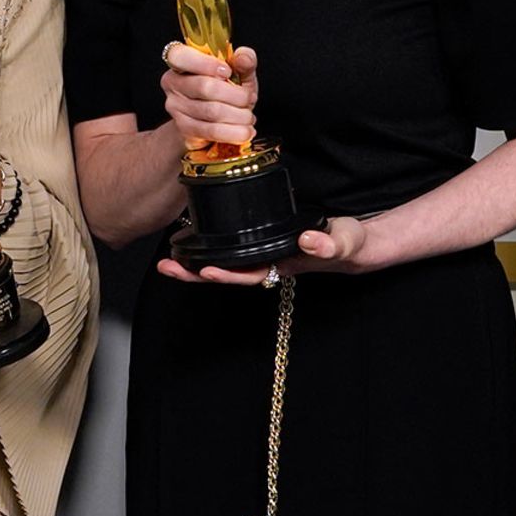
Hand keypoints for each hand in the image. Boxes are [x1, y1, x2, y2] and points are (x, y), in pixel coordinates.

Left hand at [158, 213, 377, 285]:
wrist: (350, 241)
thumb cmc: (345, 243)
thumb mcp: (345, 242)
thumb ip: (330, 244)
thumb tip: (309, 241)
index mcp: (283, 265)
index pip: (250, 274)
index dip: (229, 274)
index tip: (208, 269)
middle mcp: (267, 263)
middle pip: (227, 273)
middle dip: (196, 274)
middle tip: (168, 268)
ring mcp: (261, 254)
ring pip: (224, 263)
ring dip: (195, 264)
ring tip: (166, 261)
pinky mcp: (259, 241)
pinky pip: (229, 248)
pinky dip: (208, 247)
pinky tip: (188, 243)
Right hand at [162, 41, 259, 153]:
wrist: (213, 121)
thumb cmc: (225, 92)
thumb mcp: (238, 73)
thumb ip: (244, 61)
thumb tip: (243, 57)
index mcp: (181, 61)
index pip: (180, 56)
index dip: (205, 64)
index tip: (228, 71)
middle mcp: (173, 82)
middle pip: (205, 87)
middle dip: (236, 95)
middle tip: (249, 99)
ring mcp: (175, 107)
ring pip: (211, 111)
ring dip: (239, 116)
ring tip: (249, 117)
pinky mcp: (183, 128)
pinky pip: (211, 131)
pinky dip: (234, 132)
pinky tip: (245, 131)